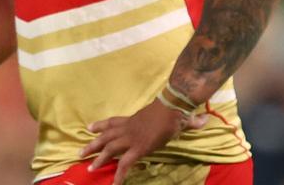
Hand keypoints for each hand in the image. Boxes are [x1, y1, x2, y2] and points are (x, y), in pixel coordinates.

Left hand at [79, 100, 207, 184]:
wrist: (173, 108)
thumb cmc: (173, 110)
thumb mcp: (174, 116)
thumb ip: (188, 121)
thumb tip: (204, 120)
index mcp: (133, 120)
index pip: (113, 122)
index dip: (100, 126)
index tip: (89, 128)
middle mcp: (128, 128)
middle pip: (105, 136)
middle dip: (92, 145)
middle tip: (80, 153)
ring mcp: (132, 138)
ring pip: (109, 149)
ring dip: (98, 159)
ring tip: (88, 169)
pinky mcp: (138, 149)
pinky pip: (124, 164)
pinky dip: (118, 175)